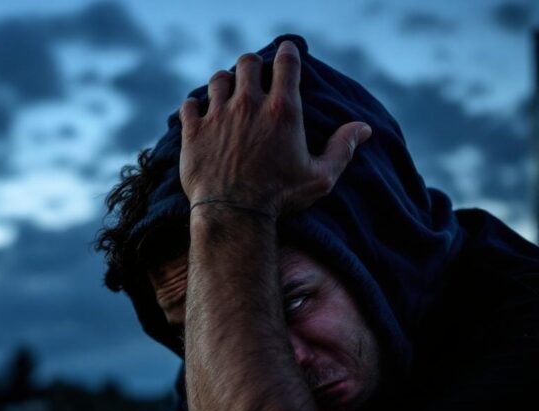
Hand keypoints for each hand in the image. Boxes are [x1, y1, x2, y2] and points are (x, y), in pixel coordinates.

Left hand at [178, 40, 371, 218]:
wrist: (233, 215)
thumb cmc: (279, 199)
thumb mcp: (320, 177)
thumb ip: (342, 149)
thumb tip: (364, 129)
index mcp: (283, 110)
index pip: (286, 62)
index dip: (287, 51)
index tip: (285, 51)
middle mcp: (249, 105)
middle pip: (248, 63)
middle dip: (252, 66)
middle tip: (253, 76)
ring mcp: (218, 116)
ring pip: (218, 79)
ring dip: (224, 82)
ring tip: (227, 93)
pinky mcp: (193, 132)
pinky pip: (189, 104)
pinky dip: (194, 105)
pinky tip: (199, 113)